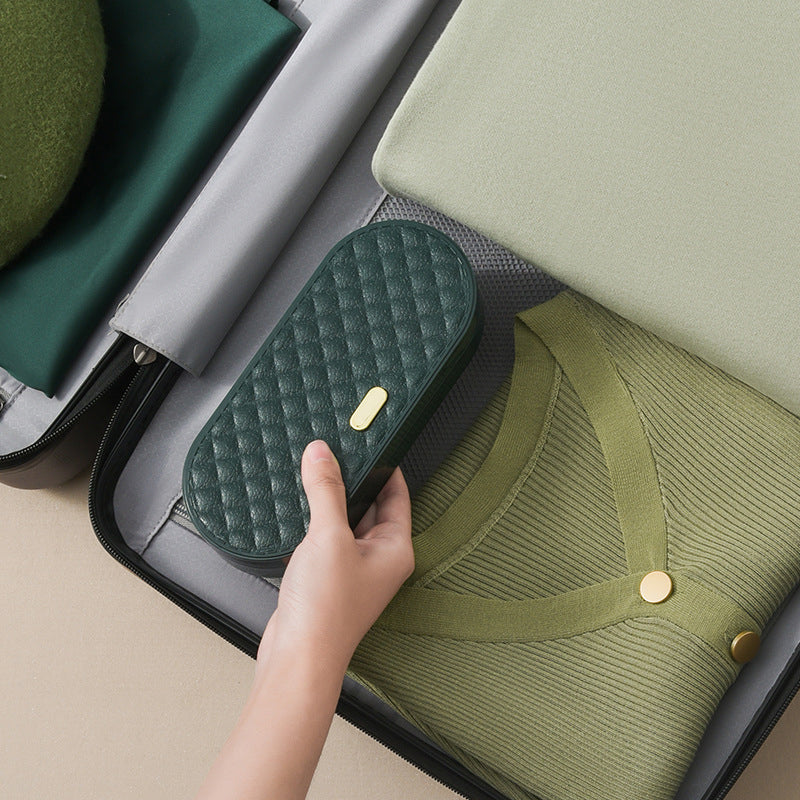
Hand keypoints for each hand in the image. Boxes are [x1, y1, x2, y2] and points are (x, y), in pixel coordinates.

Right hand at [258, 440, 413, 677]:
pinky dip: (312, 526)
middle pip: (370, 507)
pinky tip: (296, 514)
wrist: (298, 658)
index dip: (384, 467)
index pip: (397, 495)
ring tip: (311, 477)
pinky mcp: (327, 579)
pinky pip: (324, 541)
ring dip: (328, 504)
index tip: (369, 443)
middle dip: (351, 483)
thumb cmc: (327, 611)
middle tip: (332, 455)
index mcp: (395, 549)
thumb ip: (326, 490)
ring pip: (343, 523)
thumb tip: (322, 454)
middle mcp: (379, 559)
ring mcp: (353, 570)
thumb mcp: (328, 536)